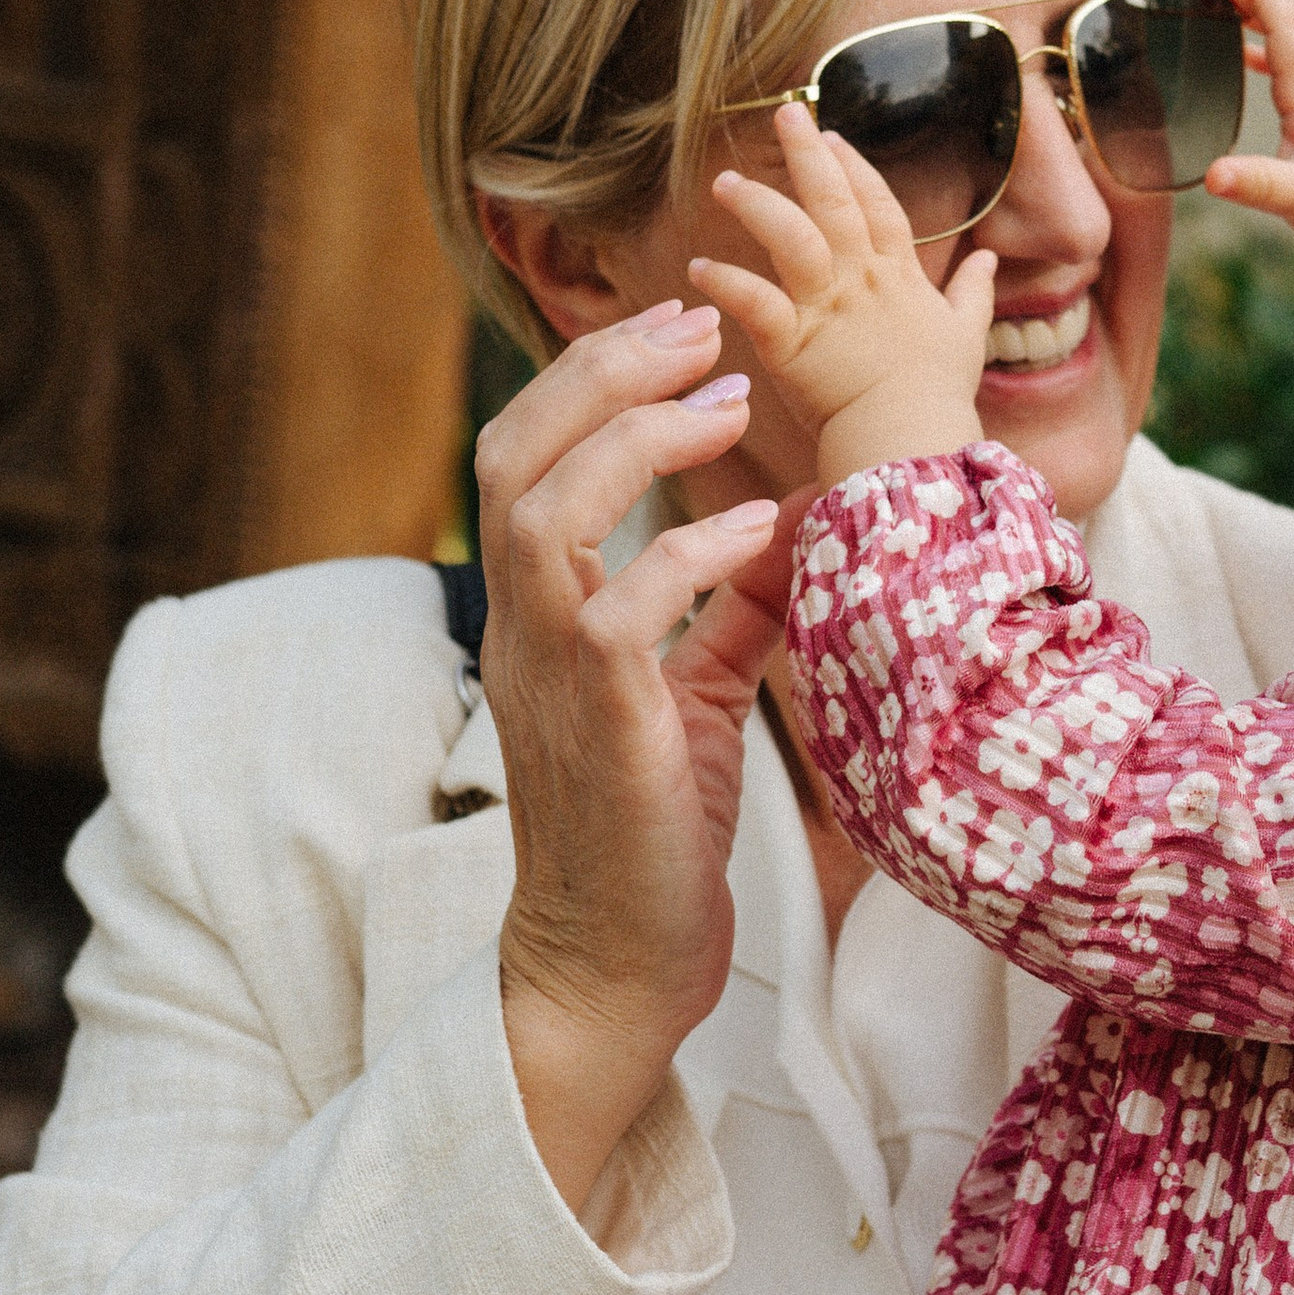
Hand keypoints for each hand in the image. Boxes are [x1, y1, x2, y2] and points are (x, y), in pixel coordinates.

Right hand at [474, 303, 810, 1201]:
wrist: (617, 972)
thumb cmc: (652, 837)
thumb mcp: (692, 700)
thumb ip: (719, 613)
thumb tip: (780, 529)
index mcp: (536, 618)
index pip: (525, 459)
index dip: (591, 379)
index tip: (680, 326)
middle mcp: (522, 636)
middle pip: (513, 458)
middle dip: (600, 373)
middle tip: (697, 323)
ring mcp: (549, 682)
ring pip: (545, 517)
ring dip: (637, 441)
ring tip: (726, 398)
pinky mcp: (601, 734)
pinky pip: (618, 617)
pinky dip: (687, 557)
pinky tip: (759, 528)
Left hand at [694, 102, 997, 484]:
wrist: (912, 441)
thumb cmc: (937, 395)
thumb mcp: (967, 335)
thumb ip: (974, 292)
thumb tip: (988, 258)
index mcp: (899, 278)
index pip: (878, 206)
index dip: (855, 169)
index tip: (832, 137)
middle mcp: (862, 282)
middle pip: (834, 202)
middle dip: (808, 154)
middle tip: (784, 115)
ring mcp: (827, 309)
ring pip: (791, 237)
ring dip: (757, 205)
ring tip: (726, 183)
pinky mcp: (793, 344)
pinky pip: (754, 302)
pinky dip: (727, 282)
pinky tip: (701, 268)